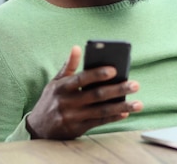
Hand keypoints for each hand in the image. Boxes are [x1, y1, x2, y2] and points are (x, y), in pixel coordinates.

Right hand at [26, 45, 142, 139]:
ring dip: (121, 106)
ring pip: (101, 111)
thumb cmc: (51, 100)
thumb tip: (77, 47)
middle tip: (135, 84)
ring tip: (138, 103)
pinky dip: (113, 118)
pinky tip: (125, 113)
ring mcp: (73, 117)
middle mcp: (68, 102)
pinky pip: (99, 122)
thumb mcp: (55, 82)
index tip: (114, 70)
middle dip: (118, 90)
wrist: (38, 128)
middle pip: (96, 95)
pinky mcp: (78, 129)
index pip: (82, 79)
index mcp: (62, 87)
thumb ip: (69, 66)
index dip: (98, 74)